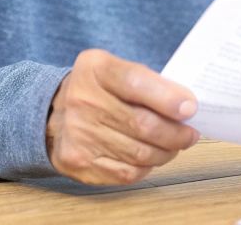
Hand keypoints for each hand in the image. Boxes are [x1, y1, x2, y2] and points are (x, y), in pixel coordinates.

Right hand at [46, 49, 200, 184]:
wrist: (50, 113)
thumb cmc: (97, 90)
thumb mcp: (114, 68)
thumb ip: (148, 81)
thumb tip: (186, 106)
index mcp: (95, 69)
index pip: (135, 82)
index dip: (167, 98)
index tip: (190, 108)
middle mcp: (82, 100)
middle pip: (142, 124)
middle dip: (175, 133)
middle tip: (190, 133)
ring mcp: (79, 134)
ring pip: (139, 153)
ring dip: (166, 152)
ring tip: (174, 145)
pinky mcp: (79, 162)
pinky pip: (126, 172)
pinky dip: (147, 167)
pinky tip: (151, 157)